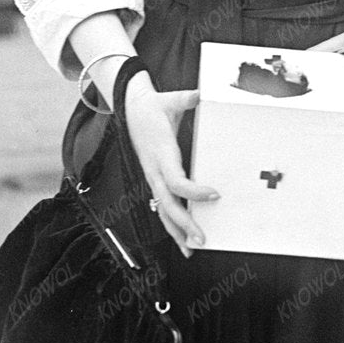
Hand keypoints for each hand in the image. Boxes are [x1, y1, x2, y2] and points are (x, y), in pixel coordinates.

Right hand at [122, 76, 218, 256]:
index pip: (176, 180)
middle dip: (184, 224)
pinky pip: (162, 207)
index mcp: (162, 154)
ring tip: (193, 249)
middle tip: (202, 239)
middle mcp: (155, 171)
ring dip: (177, 232)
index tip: (215, 194)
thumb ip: (185, 98)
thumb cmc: (152, 107)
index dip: (194, 191)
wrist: (128, 109)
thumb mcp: (169, 99)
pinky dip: (173, 225)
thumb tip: (199, 93)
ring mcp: (153, 178)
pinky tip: (183, 239)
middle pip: (168, 205)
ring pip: (162, 211)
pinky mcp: (154, 181)